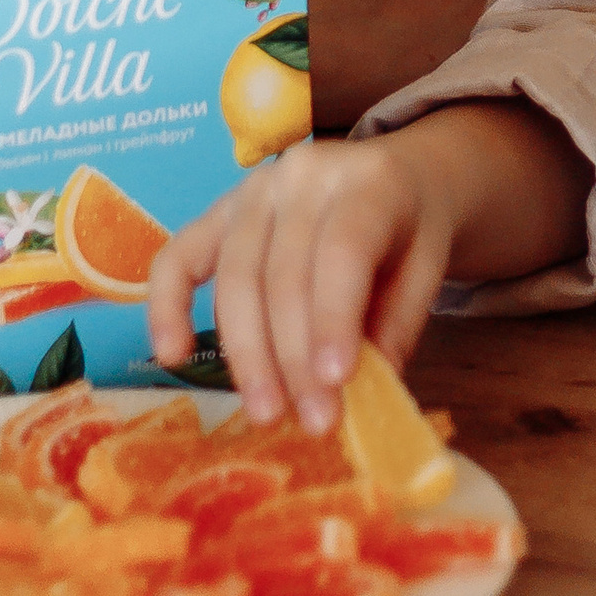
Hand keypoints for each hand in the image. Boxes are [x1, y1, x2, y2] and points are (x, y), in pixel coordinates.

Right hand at [148, 134, 454, 433]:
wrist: (398, 173)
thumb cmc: (412, 229)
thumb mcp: (427, 269)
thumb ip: (397, 323)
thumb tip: (365, 394)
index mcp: (368, 182)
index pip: (342, 250)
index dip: (334, 317)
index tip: (336, 383)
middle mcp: (303, 175)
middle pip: (285, 273)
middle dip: (294, 357)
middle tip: (313, 421)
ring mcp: (254, 189)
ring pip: (236, 276)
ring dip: (248, 354)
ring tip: (266, 412)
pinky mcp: (219, 211)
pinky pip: (179, 256)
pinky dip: (167, 305)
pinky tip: (173, 356)